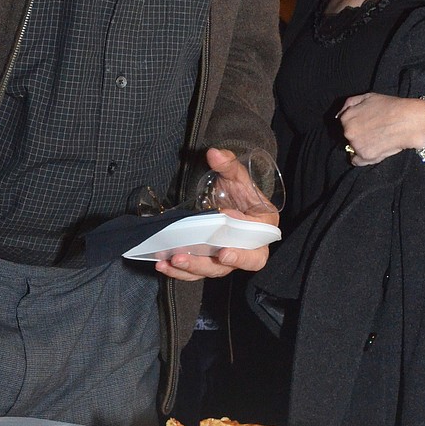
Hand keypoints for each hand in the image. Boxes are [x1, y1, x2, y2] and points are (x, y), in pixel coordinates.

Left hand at [155, 147, 278, 282]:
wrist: (232, 202)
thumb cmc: (241, 192)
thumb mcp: (237, 176)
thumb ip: (228, 165)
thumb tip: (214, 153)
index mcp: (261, 230)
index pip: (255, 244)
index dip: (241, 250)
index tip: (224, 241)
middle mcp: (247, 249)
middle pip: (232, 266)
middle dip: (209, 263)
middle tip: (187, 257)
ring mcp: (227, 259)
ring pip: (211, 271)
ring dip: (190, 268)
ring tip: (170, 260)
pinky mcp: (209, 262)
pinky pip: (196, 272)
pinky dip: (179, 272)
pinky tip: (162, 265)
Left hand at [338, 92, 424, 165]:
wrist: (409, 120)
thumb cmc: (391, 106)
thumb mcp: (367, 97)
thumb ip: (349, 104)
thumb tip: (338, 115)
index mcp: (346, 118)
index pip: (344, 124)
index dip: (356, 123)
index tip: (367, 123)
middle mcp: (348, 132)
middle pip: (348, 136)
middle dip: (358, 134)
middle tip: (374, 130)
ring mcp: (356, 146)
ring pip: (353, 148)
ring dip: (362, 145)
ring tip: (378, 138)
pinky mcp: (366, 156)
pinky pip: (357, 161)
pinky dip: (362, 159)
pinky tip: (373, 150)